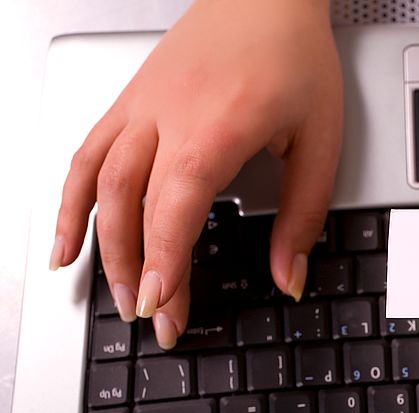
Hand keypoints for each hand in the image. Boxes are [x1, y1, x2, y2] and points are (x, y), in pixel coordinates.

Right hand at [50, 0, 341, 348]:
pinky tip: (68, 242)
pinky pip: (85, 155)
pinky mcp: (129, 103)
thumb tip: (289, 276)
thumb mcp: (320, 142)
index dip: (164, 261)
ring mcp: (139, 107)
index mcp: (217, 126)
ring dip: (101, 246)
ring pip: (99, 183)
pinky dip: (71, 202)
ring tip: (114, 297)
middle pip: (131, 203)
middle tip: (152, 320)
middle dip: (138, 271)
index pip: (175, 206)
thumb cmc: (293, 56)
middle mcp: (166, 116)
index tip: (163, 307)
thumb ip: (302, 216)